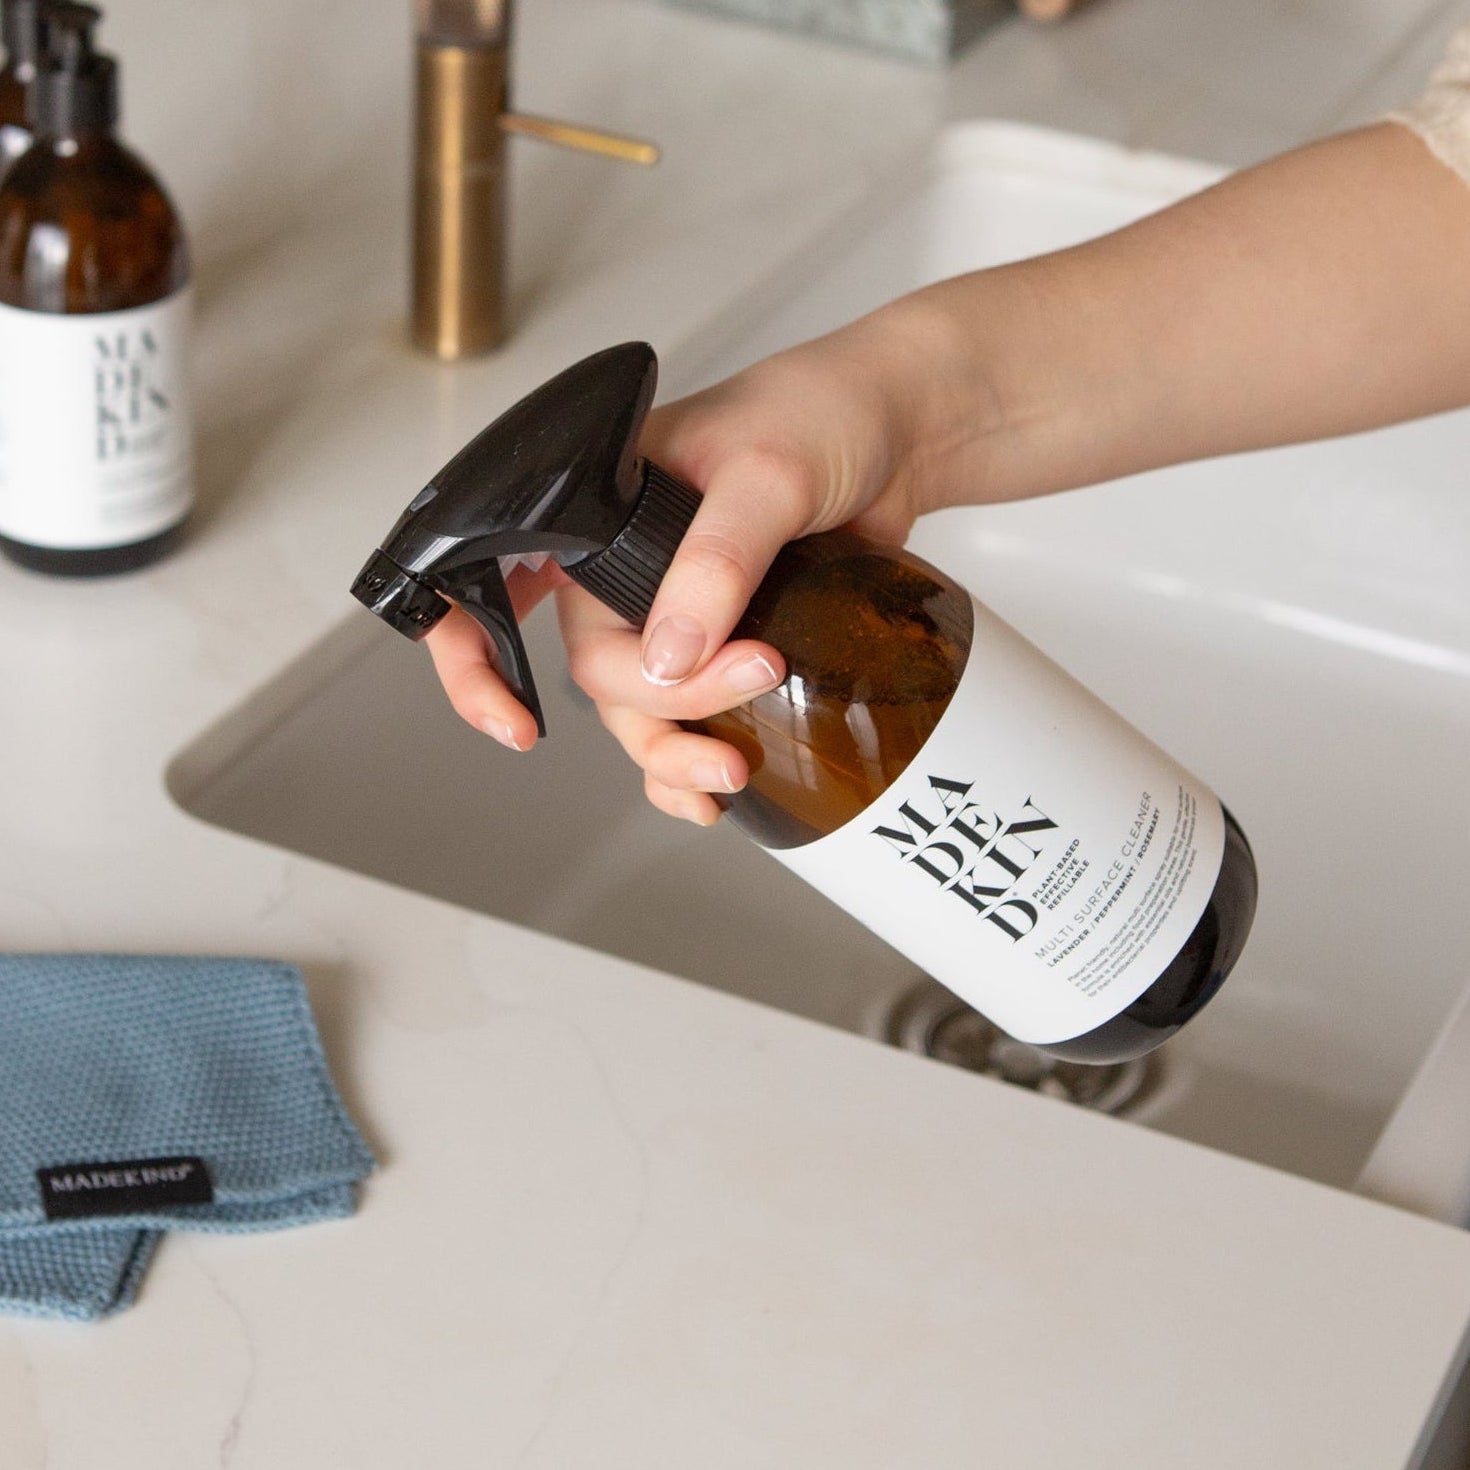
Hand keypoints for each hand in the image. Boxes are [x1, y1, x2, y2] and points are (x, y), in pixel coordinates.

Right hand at [426, 305, 961, 822]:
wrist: (904, 431)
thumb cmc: (825, 412)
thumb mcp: (767, 474)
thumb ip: (716, 560)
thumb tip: (668, 658)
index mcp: (599, 510)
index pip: (496, 585)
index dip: (478, 661)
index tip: (514, 723)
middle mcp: (625, 567)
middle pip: (598, 673)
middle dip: (661, 707)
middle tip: (754, 675)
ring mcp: (676, 612)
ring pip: (640, 711)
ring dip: (674, 755)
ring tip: (733, 771)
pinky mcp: (727, 645)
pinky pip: (688, 722)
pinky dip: (692, 766)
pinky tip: (715, 794)